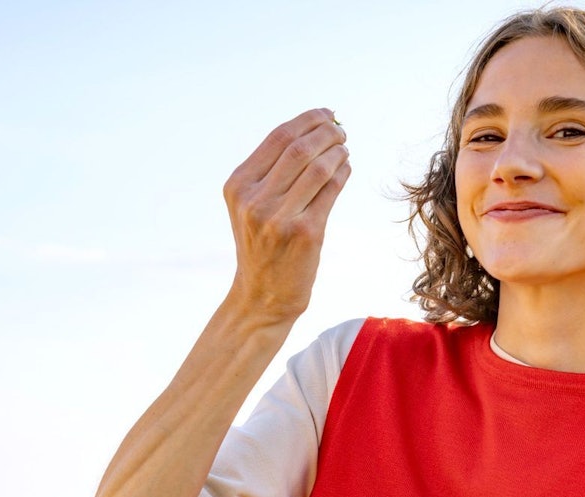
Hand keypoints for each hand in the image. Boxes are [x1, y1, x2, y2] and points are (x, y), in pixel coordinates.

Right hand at [223, 108, 349, 320]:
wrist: (262, 296)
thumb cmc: (262, 246)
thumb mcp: (250, 206)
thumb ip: (271, 172)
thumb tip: (313, 131)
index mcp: (238, 186)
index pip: (278, 137)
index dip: (307, 120)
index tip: (326, 114)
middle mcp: (255, 200)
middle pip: (300, 148)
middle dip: (327, 132)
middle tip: (341, 130)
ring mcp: (280, 218)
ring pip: (319, 167)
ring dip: (338, 151)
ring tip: (344, 148)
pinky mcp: (306, 233)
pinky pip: (332, 191)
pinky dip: (343, 173)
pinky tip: (346, 168)